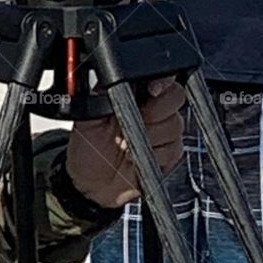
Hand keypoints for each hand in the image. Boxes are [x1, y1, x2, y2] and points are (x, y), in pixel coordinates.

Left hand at [65, 77, 184, 209]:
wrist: (92, 185)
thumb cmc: (88, 149)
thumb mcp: (86, 118)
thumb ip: (99, 95)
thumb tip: (108, 78)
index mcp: (132, 94)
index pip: (159, 77)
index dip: (161, 81)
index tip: (152, 90)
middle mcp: (151, 110)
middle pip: (176, 96)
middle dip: (157, 110)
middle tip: (138, 120)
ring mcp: (161, 132)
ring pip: (175, 124)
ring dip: (152, 136)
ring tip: (129, 144)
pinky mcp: (168, 154)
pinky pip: (175, 148)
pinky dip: (156, 154)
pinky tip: (137, 158)